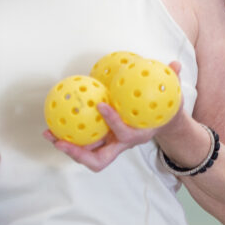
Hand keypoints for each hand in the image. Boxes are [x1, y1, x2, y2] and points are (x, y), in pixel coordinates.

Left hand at [47, 60, 185, 171]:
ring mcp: (108, 146)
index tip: (101, 106)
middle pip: (98, 160)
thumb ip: (173, 81)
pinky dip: (65, 136)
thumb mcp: (173, 98)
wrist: (161, 127)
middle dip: (79, 154)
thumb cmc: (163, 112)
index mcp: (137, 136)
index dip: (113, 121)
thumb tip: (174, 64)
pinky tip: (51, 125)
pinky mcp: (100, 142)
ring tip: (49, 133)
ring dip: (65, 146)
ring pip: (85, 155)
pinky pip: (81, 143)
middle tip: (62, 141)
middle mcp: (120, 145)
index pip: (124, 133)